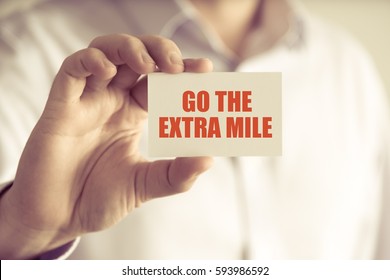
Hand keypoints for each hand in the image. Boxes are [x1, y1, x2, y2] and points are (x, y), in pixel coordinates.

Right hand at [0, 34, 212, 258]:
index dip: (182, 70)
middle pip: (135, 56)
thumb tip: (209, 159)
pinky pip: (72, 70)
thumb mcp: (145, 185)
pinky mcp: (61, 107)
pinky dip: (91, 62)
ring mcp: (86, 101)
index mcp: (132, 114)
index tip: (205, 68)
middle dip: (159, 50)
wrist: (59, 218)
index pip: (159, 80)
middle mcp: (111, 101)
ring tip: (148, 64)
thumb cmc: (99, 198)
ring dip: (129, 48)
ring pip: (104, 51)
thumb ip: (177, 175)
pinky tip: (108, 73)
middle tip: (177, 65)